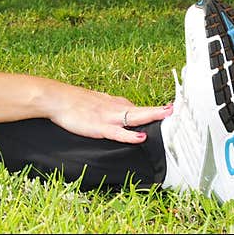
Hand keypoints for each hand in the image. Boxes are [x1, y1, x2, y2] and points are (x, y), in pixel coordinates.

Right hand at [47, 85, 172, 143]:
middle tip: (177, 110)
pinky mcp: (98, 126)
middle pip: (141, 110)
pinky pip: (117, 132)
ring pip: (134, 117)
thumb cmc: (73, 102)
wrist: (56, 98)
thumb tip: (123, 110)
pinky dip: (129, 134)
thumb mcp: (96, 102)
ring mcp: (107, 117)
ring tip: (167, 115)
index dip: (154, 110)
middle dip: (160, 111)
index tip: (170, 110)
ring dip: (151, 116)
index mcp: (113, 103)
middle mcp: (114, 108)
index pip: (138, 107)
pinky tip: (140, 136)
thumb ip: (110, 107)